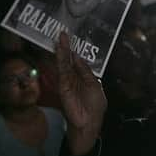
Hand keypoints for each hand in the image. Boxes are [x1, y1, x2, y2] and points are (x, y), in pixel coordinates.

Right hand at [56, 32, 106, 155]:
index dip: (76, 51)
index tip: (72, 39)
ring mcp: (68, 80)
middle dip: (67, 47)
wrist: (88, 123)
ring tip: (61, 35)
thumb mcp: (94, 85)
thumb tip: (77, 57)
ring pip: (65, 62)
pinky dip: (61, 57)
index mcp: (85, 78)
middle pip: (69, 60)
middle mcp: (75, 77)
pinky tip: (60, 47)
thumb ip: (85, 71)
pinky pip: (62, 68)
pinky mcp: (63, 84)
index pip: (78, 61)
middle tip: (63, 33)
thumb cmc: (95, 106)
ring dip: (63, 49)